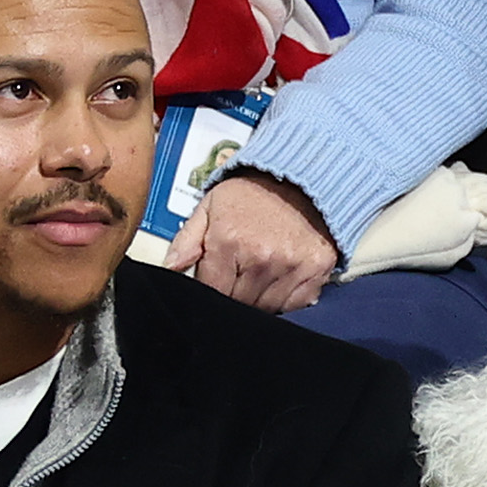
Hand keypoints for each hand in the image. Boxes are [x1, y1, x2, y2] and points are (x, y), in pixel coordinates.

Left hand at [170, 170, 337, 313]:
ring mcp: (292, 267)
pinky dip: (286, 297)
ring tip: (260, 273)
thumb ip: (187, 240)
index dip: (211, 289)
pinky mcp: (316, 272)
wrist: (300, 178)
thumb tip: (170, 268)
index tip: (216, 278)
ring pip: (267, 308)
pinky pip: (295, 304)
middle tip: (239, 272)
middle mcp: (262, 259)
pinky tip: (281, 276)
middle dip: (235, 293)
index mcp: (230, 242)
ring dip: (260, 298)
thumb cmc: (252, 194)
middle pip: (240, 304)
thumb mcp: (211, 207)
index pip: (213, 292)